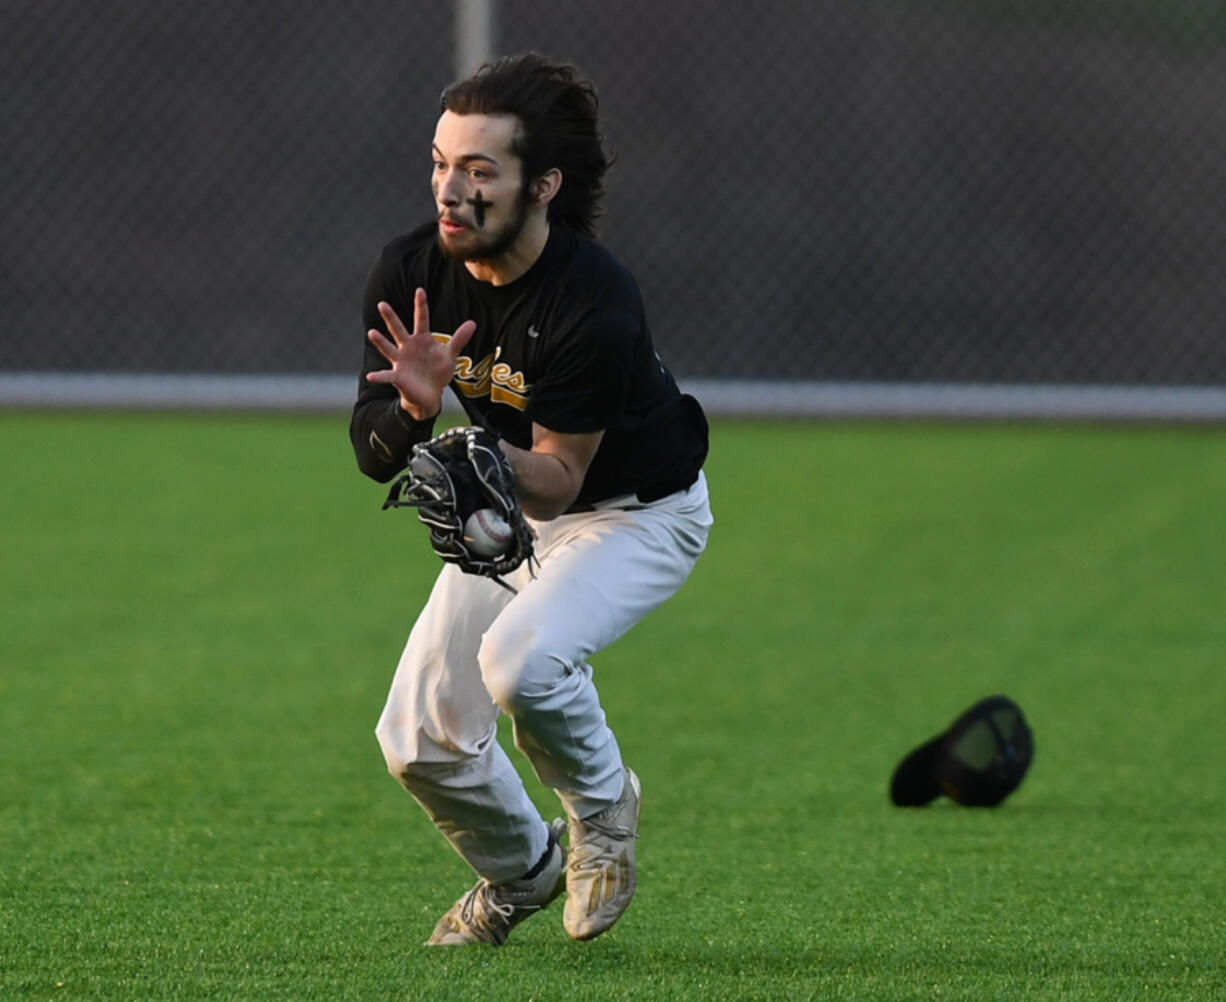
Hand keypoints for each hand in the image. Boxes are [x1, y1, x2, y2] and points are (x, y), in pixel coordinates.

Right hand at [366, 289, 475, 419]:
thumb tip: (473, 323)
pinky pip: (387, 376)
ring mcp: (401, 361)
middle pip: (398, 329)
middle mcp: (408, 347)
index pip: (422, 319)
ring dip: (380, 341)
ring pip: (389, 348)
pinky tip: (371, 376)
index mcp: (422, 339)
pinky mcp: (398, 376)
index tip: (420, 290)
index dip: (421, 305)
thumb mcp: (450, 355)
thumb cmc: (437, 372)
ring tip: (372, 332)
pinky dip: (379, 376)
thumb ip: (459, 339)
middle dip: (391, 317)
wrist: (430, 394)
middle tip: (382, 304)